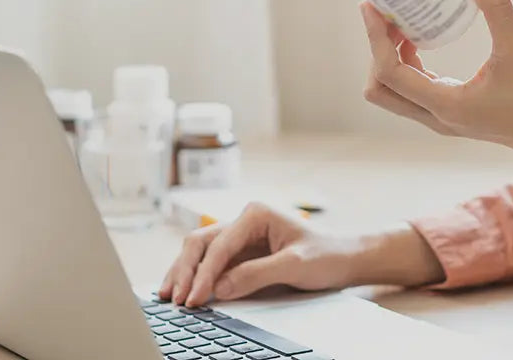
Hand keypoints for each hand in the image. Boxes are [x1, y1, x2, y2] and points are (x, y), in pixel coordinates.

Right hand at [158, 202, 442, 306]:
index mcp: (256, 213)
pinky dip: (194, 276)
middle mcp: (243, 219)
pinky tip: (182, 290)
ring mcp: (239, 235)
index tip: (194, 298)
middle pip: (201, 243)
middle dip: (185, 271)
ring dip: (182, 272)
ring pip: (200, 251)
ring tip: (168, 296)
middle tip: (175, 299)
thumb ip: (257, 274)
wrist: (345, 258)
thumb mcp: (295, 266)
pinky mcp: (240, 252)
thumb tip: (220, 288)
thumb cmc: (327, 255)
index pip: (220, 245)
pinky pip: (210, 262)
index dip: (203, 274)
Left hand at [360, 0, 512, 158]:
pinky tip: (420, 40)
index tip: (370, 8)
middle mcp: (436, 117)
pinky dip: (406, 65)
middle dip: (375, 52)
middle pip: (379, 90)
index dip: (374, 39)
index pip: (390, 73)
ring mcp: (441, 119)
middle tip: (385, 16)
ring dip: (389, 58)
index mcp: (446, 104)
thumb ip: (496, 7)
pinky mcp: (449, 113)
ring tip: (402, 23)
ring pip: (393, 93)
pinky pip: (412, 90)